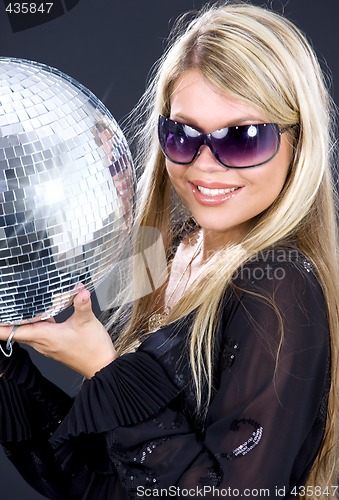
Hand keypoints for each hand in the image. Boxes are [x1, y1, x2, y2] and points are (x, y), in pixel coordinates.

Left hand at [0, 288, 116, 377]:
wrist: (101, 366)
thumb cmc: (92, 349)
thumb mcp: (87, 322)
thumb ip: (81, 303)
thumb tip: (79, 289)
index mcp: (45, 336)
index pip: (13, 333)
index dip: (1, 326)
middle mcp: (43, 343)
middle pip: (17, 332)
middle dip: (8, 321)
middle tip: (6, 307)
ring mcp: (48, 346)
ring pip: (27, 333)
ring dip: (22, 323)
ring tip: (19, 309)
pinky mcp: (54, 346)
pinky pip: (38, 335)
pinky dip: (36, 325)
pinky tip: (44, 315)